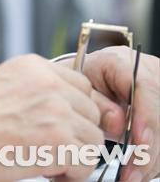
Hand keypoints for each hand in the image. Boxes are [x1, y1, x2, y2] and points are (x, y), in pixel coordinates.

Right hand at [0, 54, 115, 181]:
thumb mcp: (2, 83)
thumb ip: (34, 88)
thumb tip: (61, 108)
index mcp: (35, 67)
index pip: (81, 86)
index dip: (75, 110)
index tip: (65, 125)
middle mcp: (50, 84)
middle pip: (92, 112)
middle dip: (77, 133)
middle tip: (53, 147)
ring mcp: (57, 112)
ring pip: (93, 139)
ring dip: (75, 154)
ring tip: (49, 160)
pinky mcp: (59, 142)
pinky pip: (85, 163)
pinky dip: (72, 174)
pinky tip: (49, 171)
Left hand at [80, 46, 159, 180]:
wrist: (83, 81)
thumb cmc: (80, 83)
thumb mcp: (80, 89)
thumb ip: (97, 104)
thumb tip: (119, 123)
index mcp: (121, 61)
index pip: (145, 86)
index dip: (146, 117)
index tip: (139, 142)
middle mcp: (147, 72)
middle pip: (159, 112)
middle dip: (149, 148)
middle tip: (132, 173)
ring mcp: (158, 90)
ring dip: (152, 158)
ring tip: (131, 176)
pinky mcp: (158, 109)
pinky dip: (153, 157)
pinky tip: (139, 170)